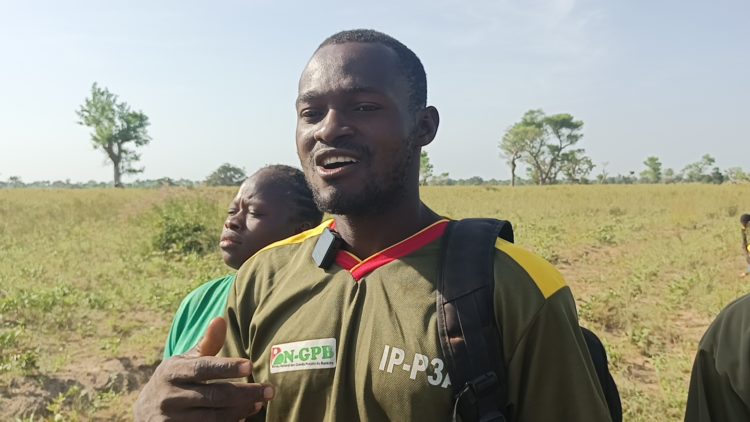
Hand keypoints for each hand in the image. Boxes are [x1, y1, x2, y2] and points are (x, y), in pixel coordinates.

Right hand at [134, 317, 274, 421]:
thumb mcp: (185, 361)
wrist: (145, 411)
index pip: (202, 368)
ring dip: (240, 410)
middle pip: (214, 396)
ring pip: (213, 417)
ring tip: (259, 403)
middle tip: (269, 391)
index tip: (250, 365)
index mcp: (173, 371)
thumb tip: (220, 320)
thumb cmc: (175, 379)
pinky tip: (243, 417)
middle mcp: (170, 395)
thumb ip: (206, 344)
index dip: (227, 367)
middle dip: (245, 393)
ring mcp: (171, 418)